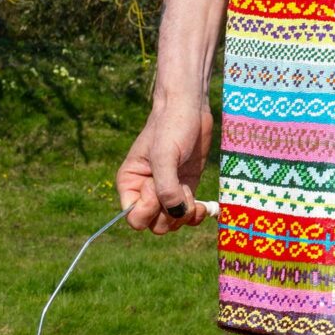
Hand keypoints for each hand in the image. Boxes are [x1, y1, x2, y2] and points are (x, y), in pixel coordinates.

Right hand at [117, 98, 213, 234]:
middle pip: (154, 225)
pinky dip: (196, 215)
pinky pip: (187, 215)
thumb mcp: (164, 156)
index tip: (157, 184)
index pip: (134, 218)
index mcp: (130, 183)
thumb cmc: (171, 127)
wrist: (191, 109)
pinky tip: (204, 206)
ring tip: (190, 192)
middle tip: (179, 189)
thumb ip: (165, 187)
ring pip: (172, 223)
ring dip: (185, 215)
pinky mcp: (185, 189)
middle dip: (170, 215)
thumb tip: (174, 213)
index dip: (148, 209)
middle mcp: (145, 191)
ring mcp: (167, 192)